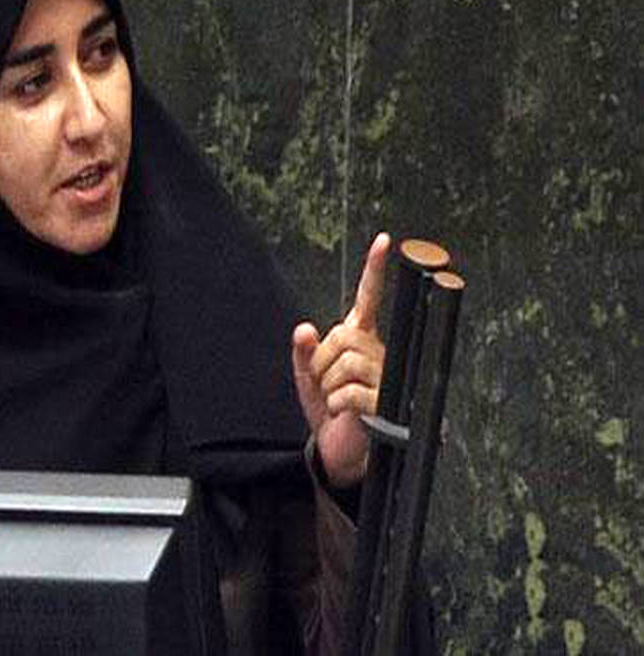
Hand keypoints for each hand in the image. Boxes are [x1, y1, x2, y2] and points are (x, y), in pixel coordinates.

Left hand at [292, 233, 389, 487]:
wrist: (341, 452)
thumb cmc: (329, 413)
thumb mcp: (306, 379)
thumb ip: (303, 352)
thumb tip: (303, 328)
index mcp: (361, 342)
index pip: (368, 300)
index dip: (374, 271)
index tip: (382, 240)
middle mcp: (380, 353)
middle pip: (344, 335)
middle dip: (322, 361)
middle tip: (325, 383)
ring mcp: (388, 377)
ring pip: (346, 362)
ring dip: (329, 384)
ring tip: (336, 400)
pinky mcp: (388, 403)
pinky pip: (350, 391)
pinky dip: (338, 403)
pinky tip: (345, 412)